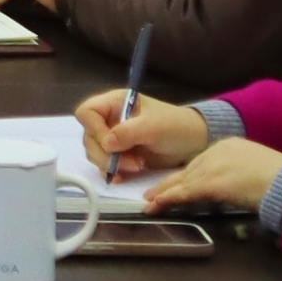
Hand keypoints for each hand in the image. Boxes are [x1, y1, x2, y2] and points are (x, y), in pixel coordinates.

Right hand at [77, 90, 209, 176]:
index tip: (111, 144)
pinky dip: (111, 172)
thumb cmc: (175, 126)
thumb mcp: (153, 126)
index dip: (94, 129)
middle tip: (131, 163)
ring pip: (94, 152)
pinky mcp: (120, 155)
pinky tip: (122, 177)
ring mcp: (114, 138)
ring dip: (110, 164)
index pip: (88, 112)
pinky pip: (104, 164)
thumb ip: (128, 132)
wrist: (193, 143)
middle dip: (106, 153)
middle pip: (89, 136)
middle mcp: (109, 119)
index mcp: (114, 103)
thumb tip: (106, 143)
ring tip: (136, 167)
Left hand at [145, 138, 281, 214]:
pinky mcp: (211, 183)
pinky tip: (157, 204)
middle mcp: (216, 151)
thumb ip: (240, 171)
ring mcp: (212, 166)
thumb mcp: (257, 167)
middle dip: (171, 183)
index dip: (187, 174)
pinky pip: (185, 192)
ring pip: (183, 181)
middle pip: (188, 170)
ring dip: (165, 192)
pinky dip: (169, 198)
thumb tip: (233, 185)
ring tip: (150, 201)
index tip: (175, 182)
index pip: (201, 161)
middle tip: (153, 192)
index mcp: (229, 145)